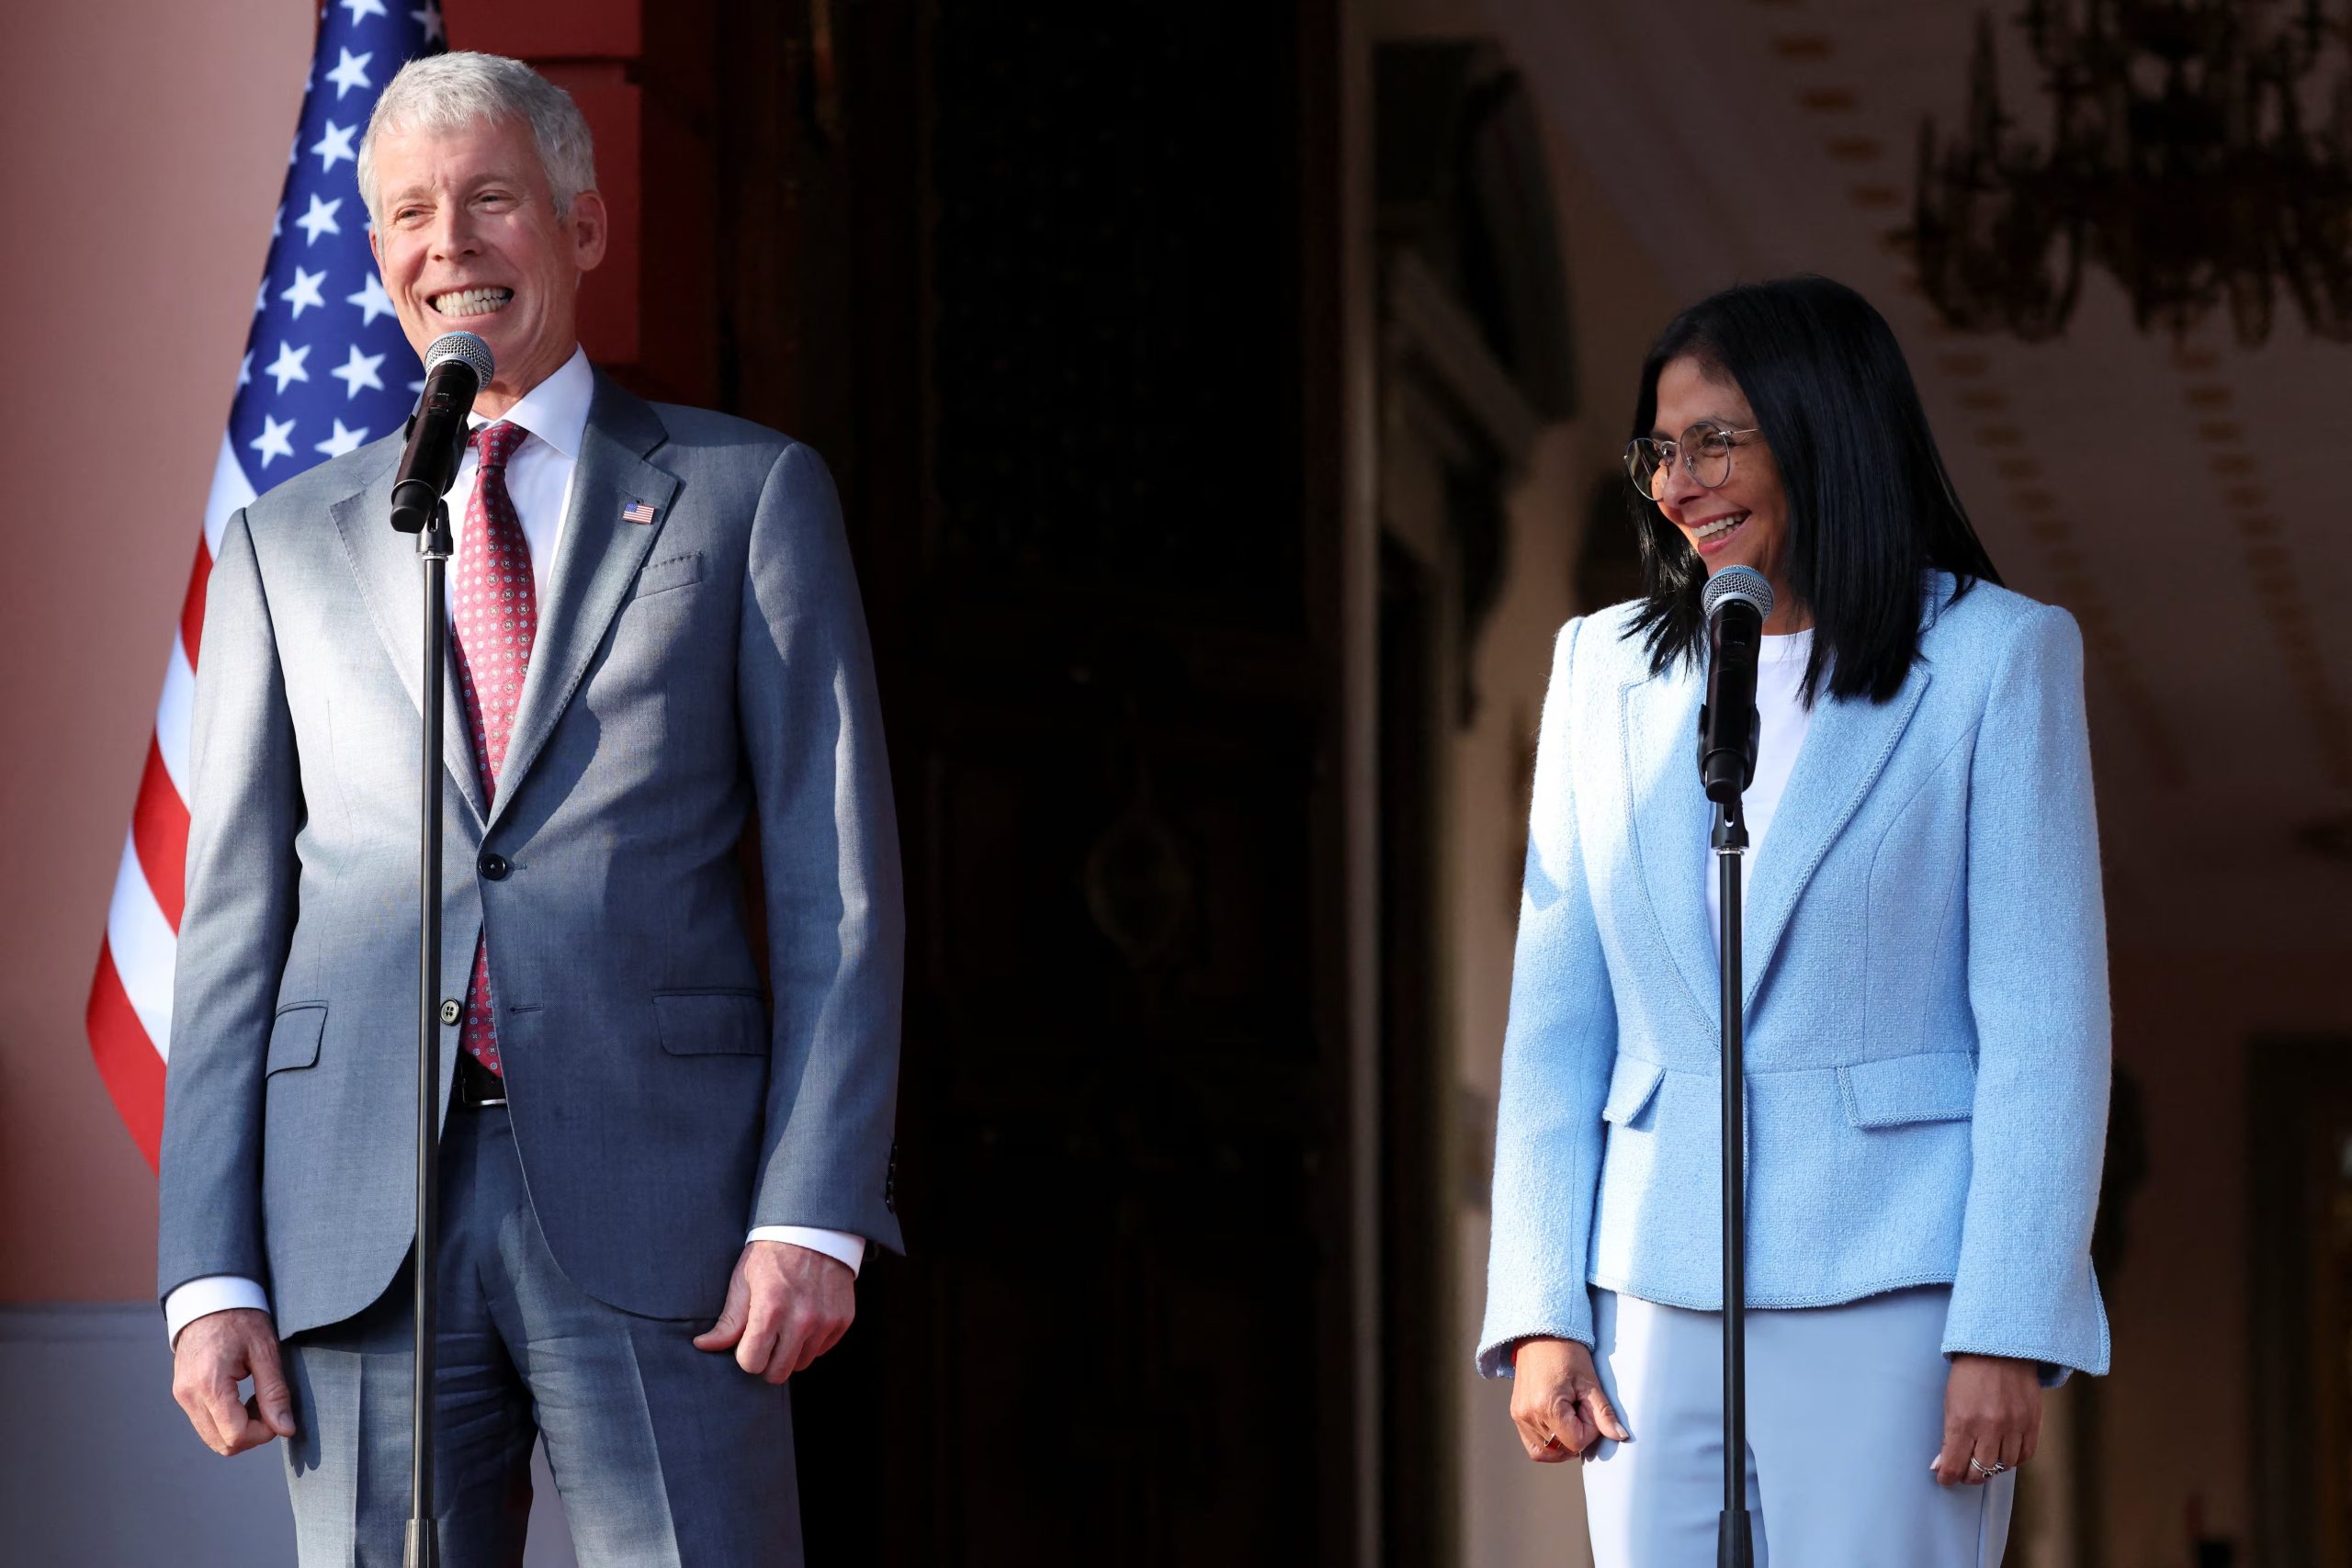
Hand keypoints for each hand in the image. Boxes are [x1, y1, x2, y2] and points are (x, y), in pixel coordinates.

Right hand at [171, 1307, 295, 1456]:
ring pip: (212, 1438)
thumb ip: (275, 1393)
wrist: (210, 1299)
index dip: (263, 1433)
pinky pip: (205, 1424)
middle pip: (222, 1443)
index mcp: (209, 1384)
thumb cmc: (241, 1319)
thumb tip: (285, 1429)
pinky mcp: (182, 1395)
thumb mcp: (265, 1351)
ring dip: (238, 1430)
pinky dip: (226, 1422)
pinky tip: (241, 1399)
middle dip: (252, 1435)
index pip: (236, 1435)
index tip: (278, 1414)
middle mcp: (189, 1395)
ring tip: (255, 1400)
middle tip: (269, 1407)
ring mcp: (182, 1396)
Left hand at [691, 1240, 855, 1382]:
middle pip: (778, 1373)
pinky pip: (822, 1350)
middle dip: (767, 1361)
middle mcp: (801, 1320)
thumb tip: (702, 1346)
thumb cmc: (772, 1253)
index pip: (752, 1364)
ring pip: (802, 1364)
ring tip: (786, 1326)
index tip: (748, 1341)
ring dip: (791, 1352)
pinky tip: (806, 1318)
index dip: (745, 1355)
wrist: (815, 1229)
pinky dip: (812, 1341)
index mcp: (770, 1310)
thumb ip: (728, 1320)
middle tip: (766, 1340)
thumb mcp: (743, 1281)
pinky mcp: (843, 1320)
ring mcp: (826, 1321)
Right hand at [1508, 1336, 1628, 1461]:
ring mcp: (1520, 1417)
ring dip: (1563, 1441)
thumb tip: (1620, 1436)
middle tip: (1579, 1410)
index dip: (1589, 1431)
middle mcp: (1529, 1415)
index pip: (1575, 1442)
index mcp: (1547, 1406)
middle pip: (1562, 1449)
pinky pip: (1534, 1445)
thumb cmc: (1566, 1353)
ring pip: (1547, 1452)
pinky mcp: (1517, 1416)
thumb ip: (1603, 1413)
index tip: (1588, 1408)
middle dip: (1576, 1436)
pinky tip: (1558, 1426)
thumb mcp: (1589, 1382)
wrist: (1540, 1335)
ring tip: (1568, 1417)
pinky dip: (1548, 1444)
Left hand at [1931, 1353, 2039, 1485]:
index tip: (1945, 1478)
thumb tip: (1941, 1464)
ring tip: (1983, 1464)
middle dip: (1969, 1476)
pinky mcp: (2032, 1423)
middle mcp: (1990, 1428)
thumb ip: (1948, 1435)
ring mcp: (2014, 1426)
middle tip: (1964, 1474)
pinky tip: (2004, 1457)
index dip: (1948, 1476)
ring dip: (1992, 1469)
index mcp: (1963, 1421)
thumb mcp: (1950, 1401)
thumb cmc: (1969, 1374)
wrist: (2000, 1350)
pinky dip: (2013, 1461)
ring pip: (2004, 1466)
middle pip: (1981, 1470)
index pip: (1954, 1464)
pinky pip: (2025, 1455)